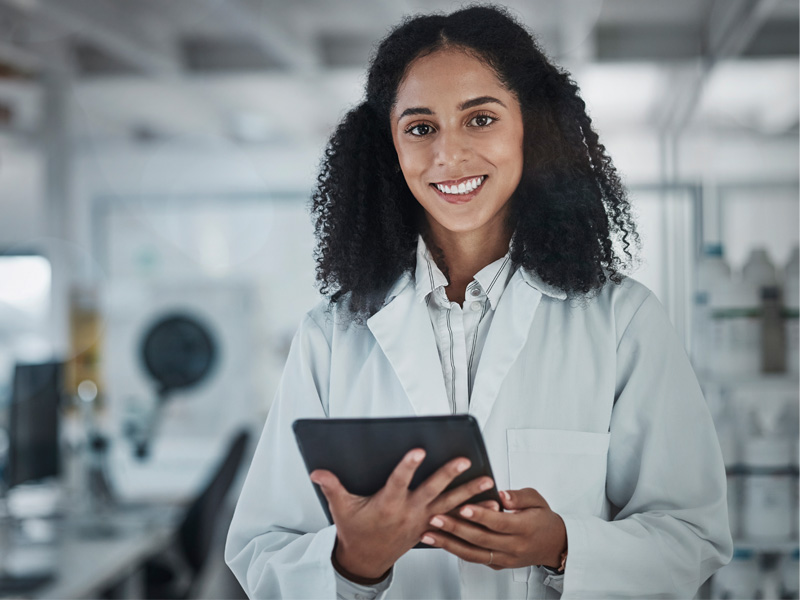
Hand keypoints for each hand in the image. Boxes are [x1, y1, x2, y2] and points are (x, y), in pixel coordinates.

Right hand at [310, 449, 495, 579]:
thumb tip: (318, 472)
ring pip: (450, 505)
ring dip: (470, 494)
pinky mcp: (430, 527)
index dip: (408, 465)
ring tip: (488, 483)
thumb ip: (332, 487)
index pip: (399, 481)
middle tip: (464, 460)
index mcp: (388, 504)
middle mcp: (408, 512)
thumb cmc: (356, 532)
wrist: (366, 560)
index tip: (418, 450)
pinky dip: (471, 513)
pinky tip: (488, 506)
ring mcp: (422, 521)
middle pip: (433, 491)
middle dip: (449, 475)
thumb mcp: (342, 509)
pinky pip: (455, 519)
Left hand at [420, 488, 566, 570]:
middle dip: (455, 528)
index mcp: (525, 528)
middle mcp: (514, 547)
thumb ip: (519, 496)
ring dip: (448, 544)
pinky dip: (456, 551)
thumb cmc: (544, 519)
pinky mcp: (498, 564)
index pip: (499, 522)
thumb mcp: (537, 500)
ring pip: (473, 554)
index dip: (480, 515)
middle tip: (436, 518)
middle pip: (481, 539)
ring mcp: (505, 559)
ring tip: (429, 534)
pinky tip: (440, 542)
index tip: (463, 506)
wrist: (555, 545)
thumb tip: (502, 494)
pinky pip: (474, 559)